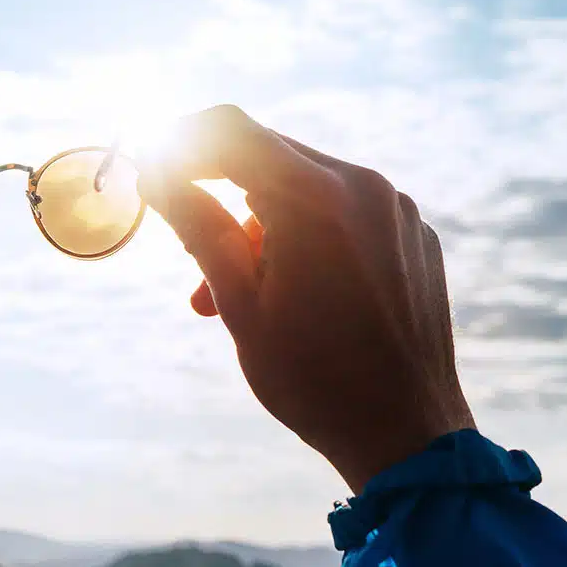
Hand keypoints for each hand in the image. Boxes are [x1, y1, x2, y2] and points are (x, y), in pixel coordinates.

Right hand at [139, 105, 475, 493]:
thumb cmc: (312, 377)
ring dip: (260, 224)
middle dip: (219, 194)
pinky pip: (344, 211)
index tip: (153, 174)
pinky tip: (292, 293)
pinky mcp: (413, 234)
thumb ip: (196, 225)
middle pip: (268, 155)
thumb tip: (153, 173)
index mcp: (316, 198)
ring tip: (237, 295)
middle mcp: (364, 186)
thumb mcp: (239, 302)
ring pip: (304, 185)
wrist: (407, 435)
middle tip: (195, 261)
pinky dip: (305, 235)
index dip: (181, 142)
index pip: (230, 131)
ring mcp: (396, 209)